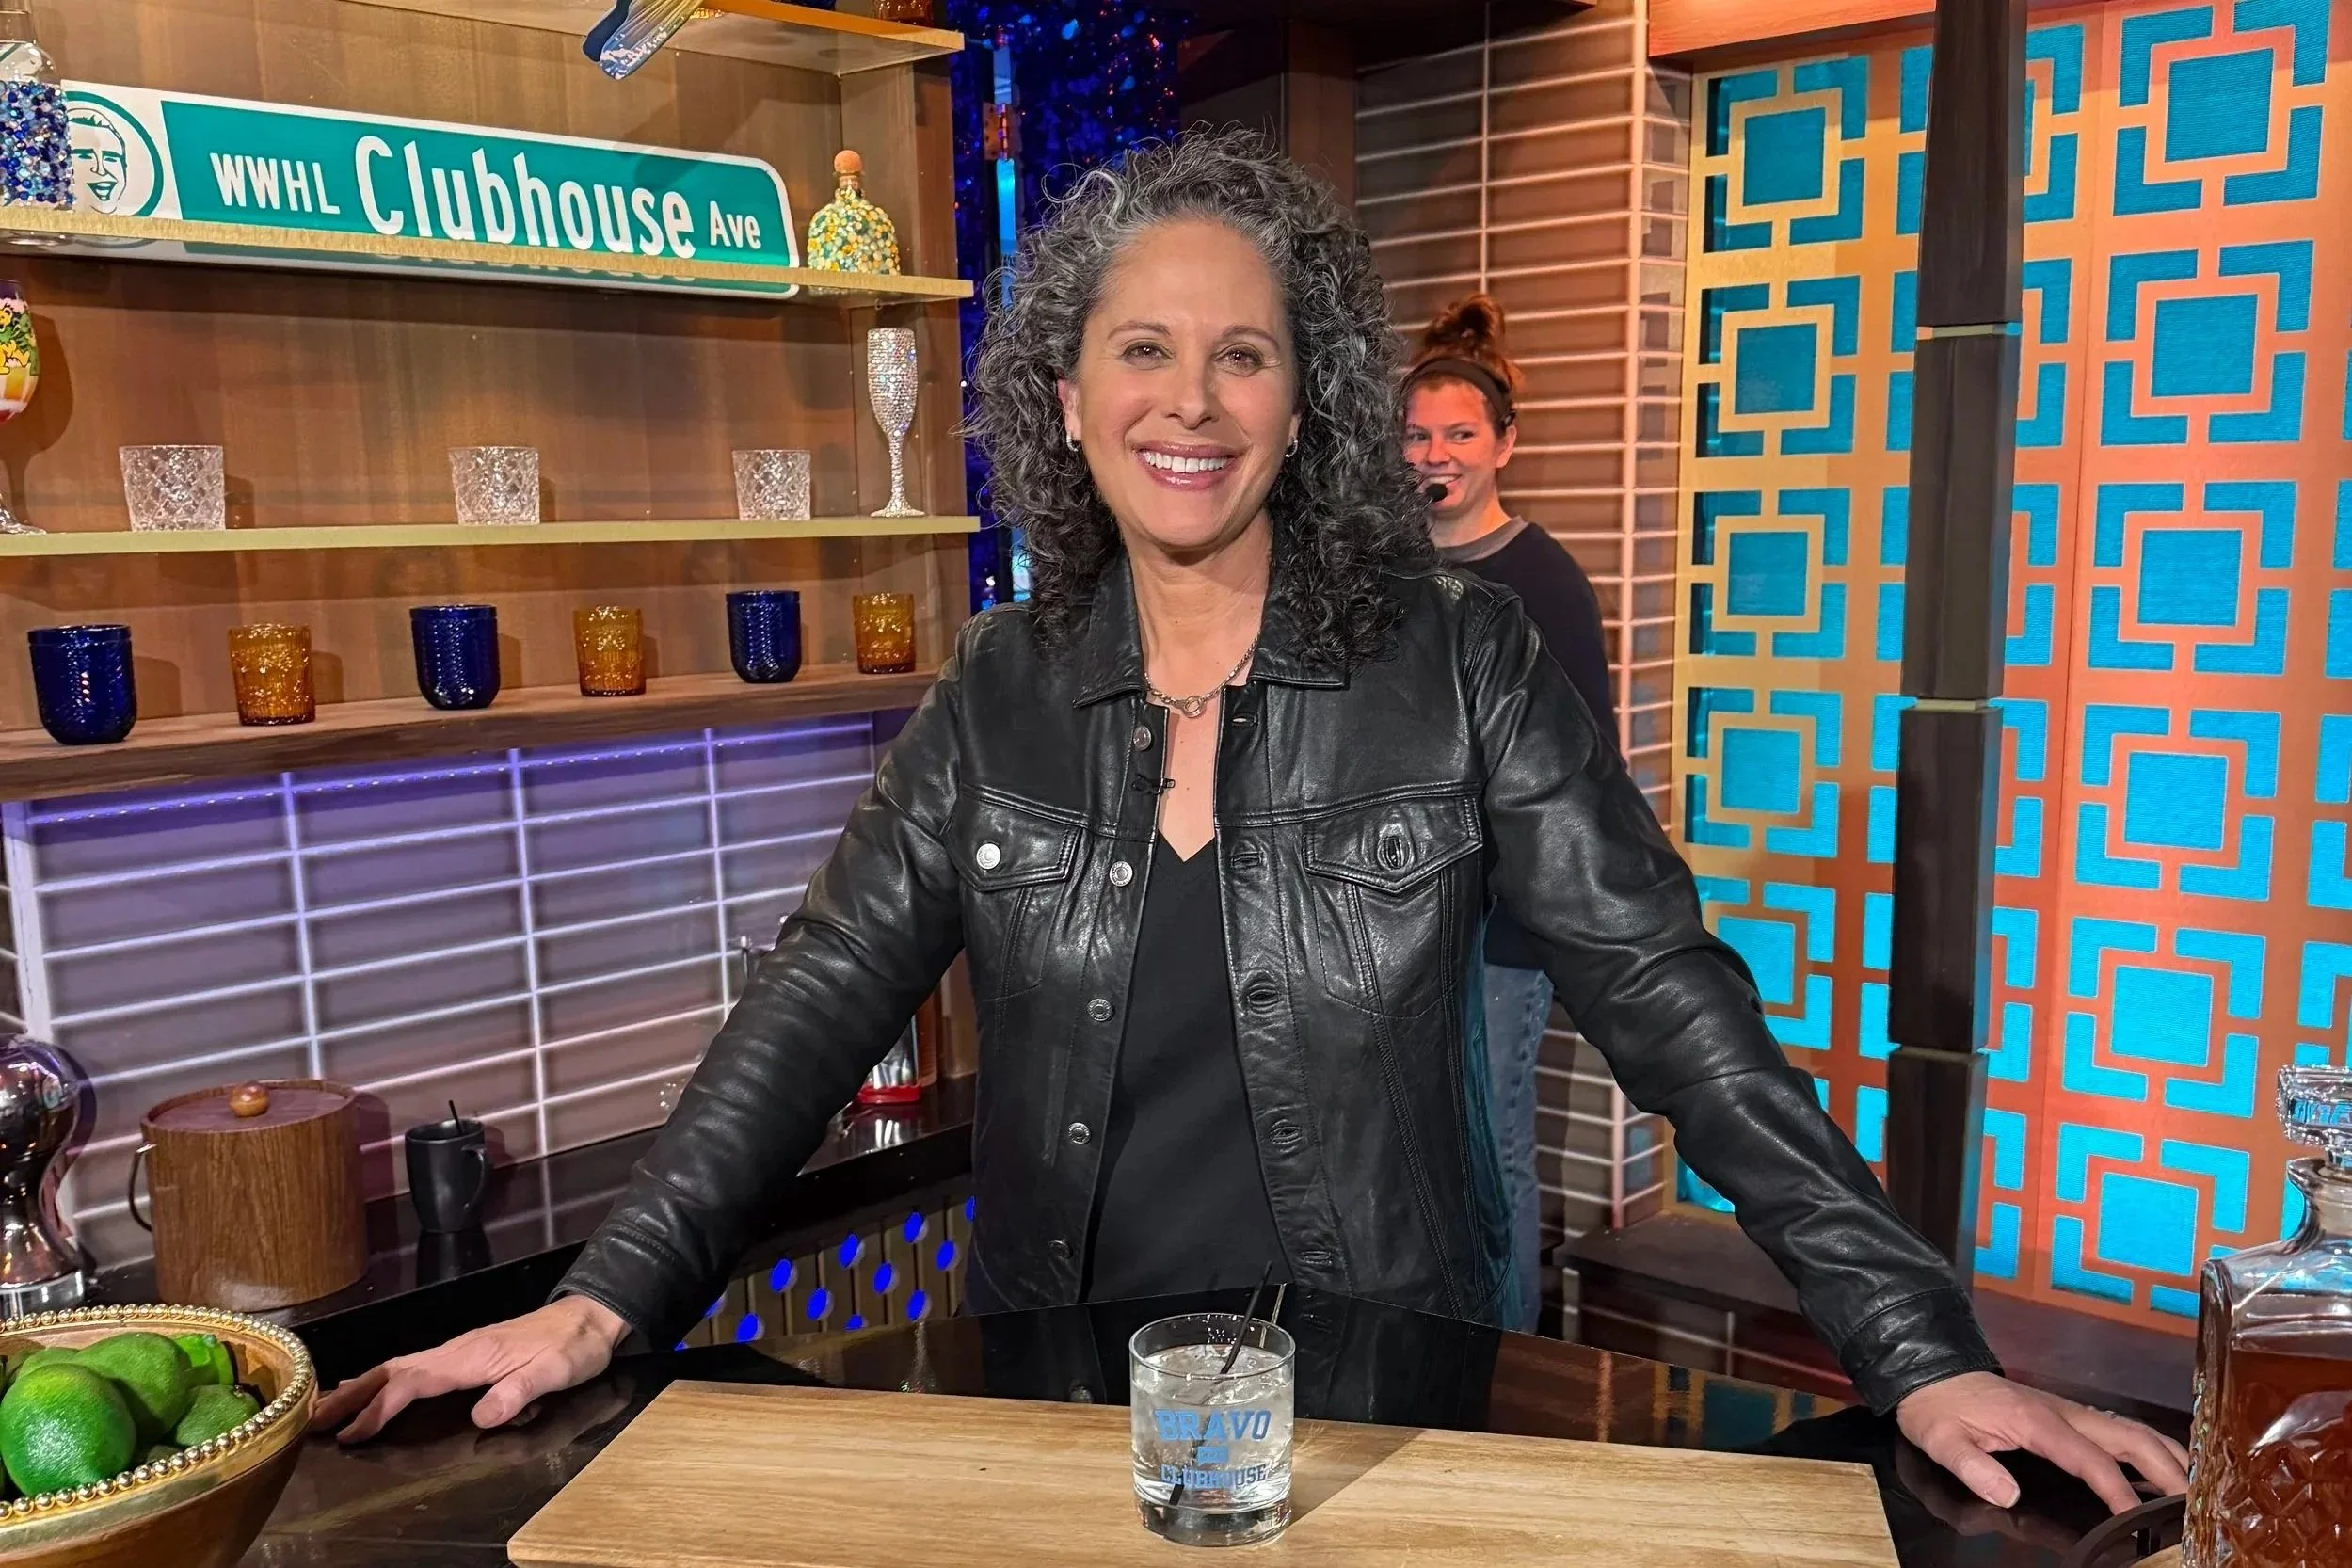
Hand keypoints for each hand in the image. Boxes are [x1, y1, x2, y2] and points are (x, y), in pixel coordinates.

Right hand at [311, 1296, 629, 1443]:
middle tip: (312, 1419)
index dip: (379, 1408)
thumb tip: (480, 1418)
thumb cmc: (573, 1346)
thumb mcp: (553, 1373)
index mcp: (471, 1355)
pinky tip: (374, 1389)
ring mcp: (461, 1349)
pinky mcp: (468, 1353)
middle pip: (393, 1370)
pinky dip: (386, 1379)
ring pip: (400, 1367)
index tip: (351, 1433)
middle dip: (352, 1394)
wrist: (592, 1317)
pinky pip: (416, 1368)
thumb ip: (517, 1393)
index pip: (412, 1382)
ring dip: (362, 1386)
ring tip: (326, 1407)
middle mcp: (459, 1348)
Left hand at [1896, 1371, 2189, 1514]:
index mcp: (2035, 1420)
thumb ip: (1972, 1467)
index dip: (2116, 1489)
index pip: (2089, 1459)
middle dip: (2166, 1469)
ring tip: (2193, 1489)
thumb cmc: (1938, 1407)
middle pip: (2129, 1436)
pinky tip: (2162, 1468)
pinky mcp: (2067, 1413)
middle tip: (2193, 1505)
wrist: (1931, 1371)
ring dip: (2166, 1455)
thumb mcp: (1941, 1440)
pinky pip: (2117, 1429)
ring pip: (2130, 1428)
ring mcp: (2069, 1410)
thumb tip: (2007, 1495)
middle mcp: (2062, 1412)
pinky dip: (2148, 1447)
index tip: (2136, 1518)